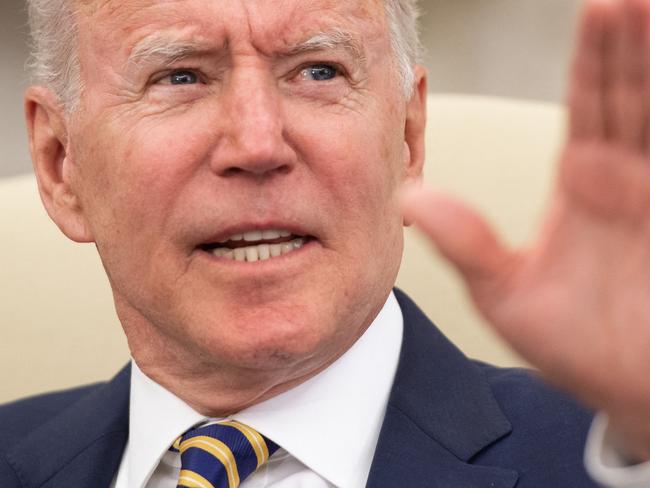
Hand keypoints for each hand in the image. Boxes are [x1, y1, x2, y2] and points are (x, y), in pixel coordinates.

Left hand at [402, 0, 649, 459]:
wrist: (627, 393)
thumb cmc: (572, 348)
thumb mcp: (506, 295)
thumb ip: (467, 243)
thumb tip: (411, 198)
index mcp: (583, 184)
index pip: (590, 103)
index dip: (595, 57)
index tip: (597, 7)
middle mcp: (626, 177)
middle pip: (635, 91)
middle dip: (637, 41)